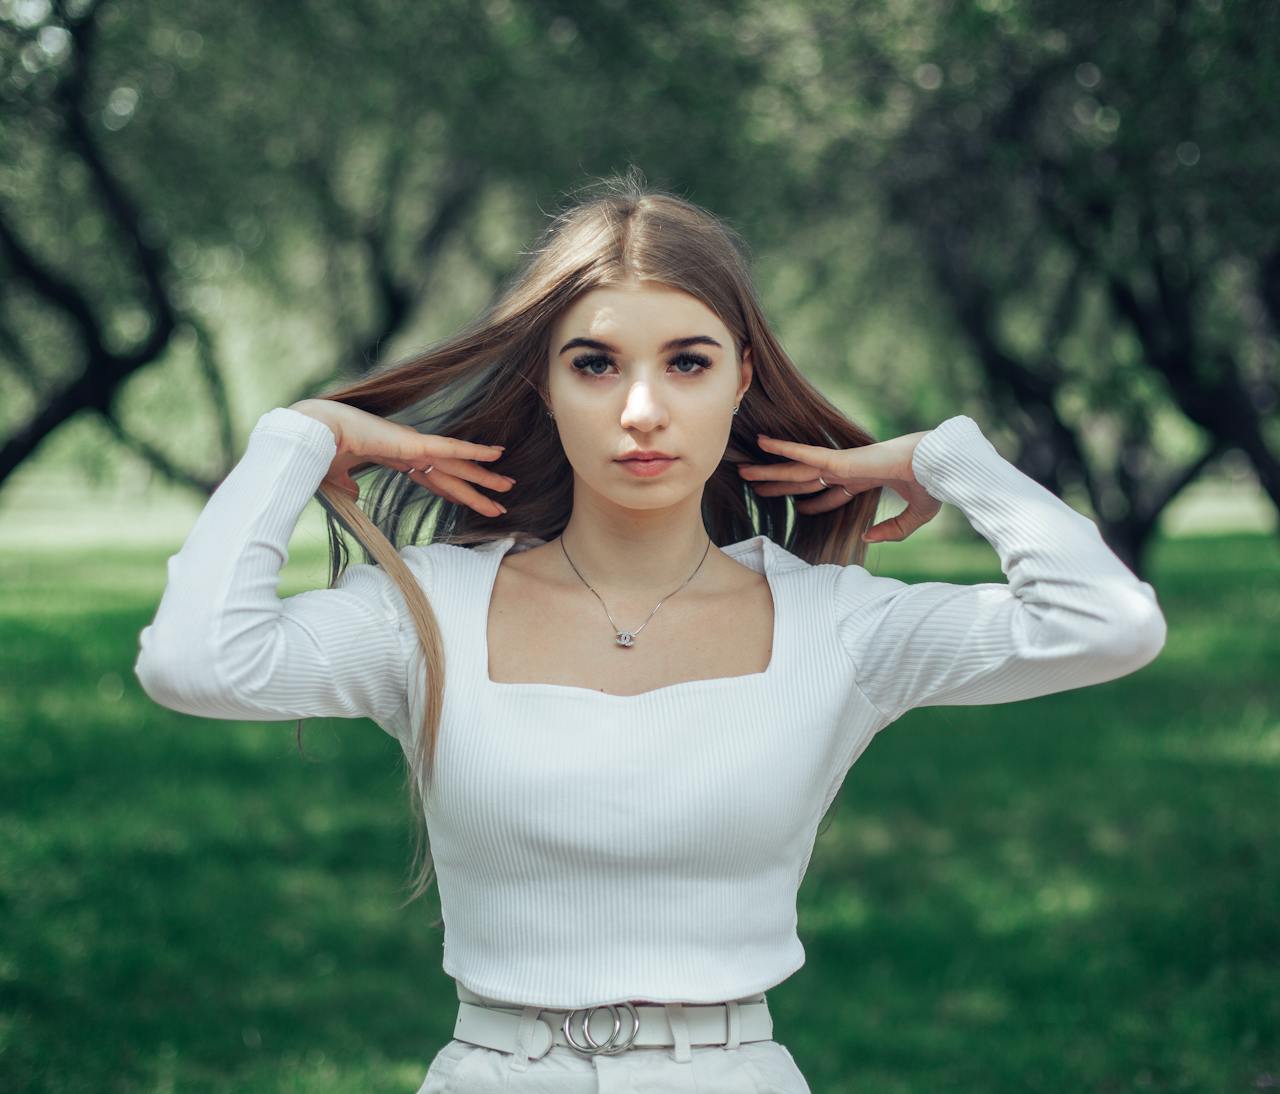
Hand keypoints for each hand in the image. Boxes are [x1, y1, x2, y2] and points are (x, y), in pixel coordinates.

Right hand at [290, 399, 513, 517]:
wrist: (312, 433)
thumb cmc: (320, 451)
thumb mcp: (337, 477)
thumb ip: (349, 485)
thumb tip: (354, 494)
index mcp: (394, 457)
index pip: (431, 477)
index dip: (450, 489)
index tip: (467, 500)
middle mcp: (409, 450)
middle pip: (451, 474)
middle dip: (476, 488)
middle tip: (502, 500)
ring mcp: (414, 445)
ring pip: (458, 465)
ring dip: (484, 476)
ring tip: (509, 486)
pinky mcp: (414, 443)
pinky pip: (451, 449)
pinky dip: (474, 452)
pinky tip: (497, 455)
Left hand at [737, 430, 940, 541]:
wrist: (938, 467)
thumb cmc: (932, 484)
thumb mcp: (916, 516)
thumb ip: (893, 530)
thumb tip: (868, 537)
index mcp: (867, 480)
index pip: (833, 493)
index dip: (816, 502)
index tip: (801, 508)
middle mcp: (850, 470)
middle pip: (805, 480)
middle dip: (779, 485)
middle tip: (753, 487)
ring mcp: (842, 463)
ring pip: (795, 470)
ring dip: (768, 470)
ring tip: (743, 471)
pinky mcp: (840, 459)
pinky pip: (804, 454)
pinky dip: (782, 448)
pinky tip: (762, 443)